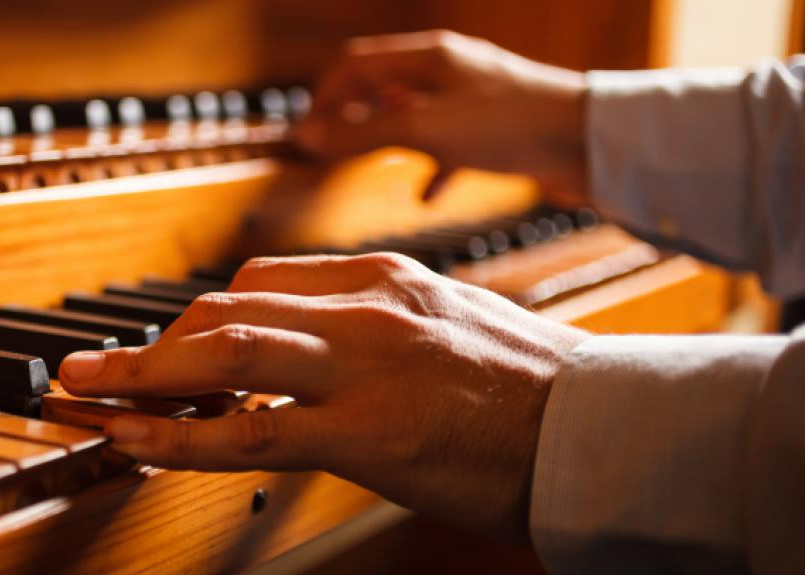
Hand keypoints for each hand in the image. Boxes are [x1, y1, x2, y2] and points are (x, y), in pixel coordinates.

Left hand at [59, 254, 588, 540]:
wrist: (599, 433)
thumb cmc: (525, 390)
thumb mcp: (443, 325)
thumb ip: (372, 326)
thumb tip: (305, 349)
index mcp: (381, 280)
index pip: (259, 283)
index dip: (194, 321)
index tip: (162, 350)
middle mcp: (364, 309)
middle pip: (225, 308)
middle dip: (148, 343)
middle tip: (93, 371)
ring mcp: (364, 367)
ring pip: (223, 352)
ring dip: (139, 376)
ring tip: (82, 399)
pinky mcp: (368, 434)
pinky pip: (249, 430)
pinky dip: (180, 435)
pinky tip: (137, 445)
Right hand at [298, 30, 588, 203]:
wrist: (591, 142)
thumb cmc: (510, 124)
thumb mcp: (424, 129)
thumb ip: (363, 134)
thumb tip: (308, 139)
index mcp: (428, 57)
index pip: (355, 65)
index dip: (323, 98)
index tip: (306, 137)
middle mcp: (448, 72)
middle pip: (382, 88)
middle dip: (351, 118)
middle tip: (328, 152)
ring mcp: (472, 101)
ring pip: (413, 116)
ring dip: (386, 140)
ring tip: (369, 166)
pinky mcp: (495, 131)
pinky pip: (449, 147)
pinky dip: (429, 168)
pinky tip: (425, 195)